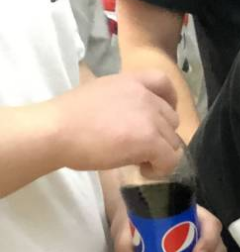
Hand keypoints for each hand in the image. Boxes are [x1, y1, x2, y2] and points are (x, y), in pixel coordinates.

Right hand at [56, 71, 181, 176]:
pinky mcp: (150, 139)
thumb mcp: (100, 96)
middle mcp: (144, 95)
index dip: (170, 101)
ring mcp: (150, 117)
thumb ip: (122, 102)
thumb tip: (133, 122)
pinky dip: (161, 169)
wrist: (55, 131)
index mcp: (130, 81)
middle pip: (171, 119)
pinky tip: (142, 170)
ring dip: (159, 154)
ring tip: (137, 161)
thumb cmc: (68, 118)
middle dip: (160, 135)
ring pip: (173, 141)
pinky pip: (170, 159)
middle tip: (139, 148)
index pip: (164, 82)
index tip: (160, 118)